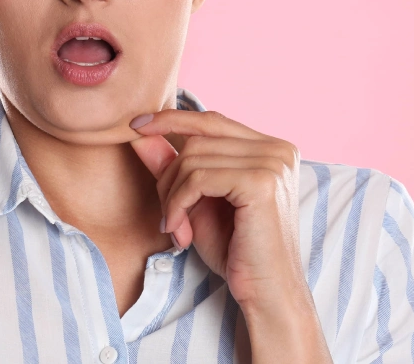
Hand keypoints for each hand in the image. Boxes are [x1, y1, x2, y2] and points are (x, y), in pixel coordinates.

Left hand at [130, 109, 331, 362]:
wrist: (266, 293)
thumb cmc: (235, 251)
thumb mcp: (196, 202)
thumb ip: (172, 166)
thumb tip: (139, 131)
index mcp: (270, 148)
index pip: (211, 121)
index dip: (171, 120)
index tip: (136, 125)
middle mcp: (277, 148)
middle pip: (198, 139)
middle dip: (169, 175)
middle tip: (167, 215)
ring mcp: (273, 163)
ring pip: (194, 158)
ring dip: (172, 195)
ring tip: (176, 227)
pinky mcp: (262, 182)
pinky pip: (199, 178)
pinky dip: (179, 203)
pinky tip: (180, 231)